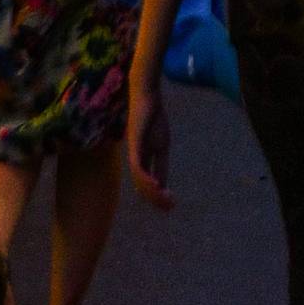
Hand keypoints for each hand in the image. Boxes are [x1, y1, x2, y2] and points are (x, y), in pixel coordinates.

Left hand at [128, 78, 172, 210]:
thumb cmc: (153, 117)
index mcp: (141, 160)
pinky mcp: (135, 144)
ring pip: (139, 179)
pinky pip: (138, 166)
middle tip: (169, 207)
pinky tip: (156, 185)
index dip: (156, 196)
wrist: (147, 96)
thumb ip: (160, 162)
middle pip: (141, 186)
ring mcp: (134, 152)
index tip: (170, 205)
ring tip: (164, 199)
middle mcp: (135, 160)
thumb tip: (161, 183)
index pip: (146, 184)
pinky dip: (146, 178)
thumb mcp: (161, 144)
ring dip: (151, 191)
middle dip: (154, 198)